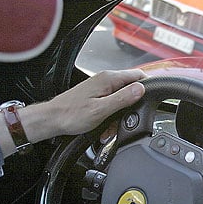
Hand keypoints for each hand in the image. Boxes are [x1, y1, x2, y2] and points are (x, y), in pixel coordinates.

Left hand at [0, 69, 145, 154]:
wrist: (52, 120)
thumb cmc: (71, 115)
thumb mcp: (101, 110)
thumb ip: (123, 98)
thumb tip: (141, 89)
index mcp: (108, 79)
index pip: (138, 75)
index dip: (147, 87)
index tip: (150, 100)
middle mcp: (105, 80)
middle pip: (130, 89)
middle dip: (131, 106)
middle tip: (125, 121)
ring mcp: (100, 87)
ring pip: (121, 99)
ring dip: (120, 114)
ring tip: (110, 128)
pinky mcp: (95, 96)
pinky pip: (111, 104)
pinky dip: (111, 116)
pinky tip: (104, 128)